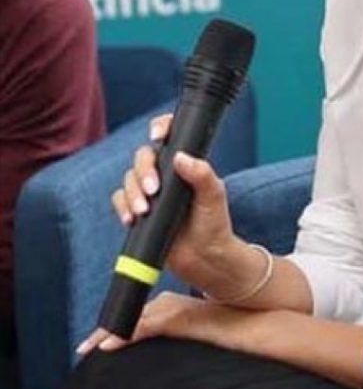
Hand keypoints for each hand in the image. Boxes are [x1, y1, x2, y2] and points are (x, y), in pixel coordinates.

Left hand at [77, 292, 242, 355]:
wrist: (256, 329)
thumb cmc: (231, 336)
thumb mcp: (200, 337)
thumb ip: (181, 340)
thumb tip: (165, 360)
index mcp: (173, 307)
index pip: (137, 317)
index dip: (115, 329)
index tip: (97, 342)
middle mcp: (171, 303)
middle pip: (130, 317)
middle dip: (106, 331)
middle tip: (84, 347)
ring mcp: (176, 309)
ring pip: (134, 321)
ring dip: (110, 334)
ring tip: (89, 348)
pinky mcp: (182, 319)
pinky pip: (149, 327)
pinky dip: (128, 335)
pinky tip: (111, 345)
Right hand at [112, 114, 253, 295]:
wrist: (206, 259)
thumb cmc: (215, 225)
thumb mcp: (214, 198)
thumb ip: (202, 175)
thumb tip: (181, 157)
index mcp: (186, 164)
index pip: (171, 137)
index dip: (161, 128)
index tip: (157, 135)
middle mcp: (167, 174)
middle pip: (143, 157)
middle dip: (144, 170)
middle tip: (154, 190)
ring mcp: (151, 193)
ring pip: (129, 178)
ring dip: (131, 192)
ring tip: (143, 211)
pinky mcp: (140, 211)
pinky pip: (120, 200)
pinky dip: (122, 206)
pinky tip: (131, 219)